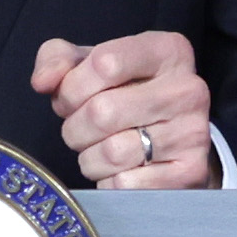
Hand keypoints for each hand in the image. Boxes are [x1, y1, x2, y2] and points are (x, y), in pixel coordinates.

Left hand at [35, 33, 216, 192]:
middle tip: (82, 129)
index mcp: (167, 51)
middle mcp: (188, 89)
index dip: (72, 87)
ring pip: (112, 152)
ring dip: (90, 157)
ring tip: (100, 149)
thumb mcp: (93, 66)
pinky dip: (109, 182)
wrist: (173, 142)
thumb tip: (42, 81)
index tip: (71, 97)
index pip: (104, 63)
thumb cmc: (126, 96)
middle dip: (76, 127)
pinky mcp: (190, 174)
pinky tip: (121, 169)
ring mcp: (193, 133)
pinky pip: (124, 184)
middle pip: (102, 111)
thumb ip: (59, 60)